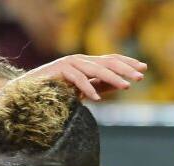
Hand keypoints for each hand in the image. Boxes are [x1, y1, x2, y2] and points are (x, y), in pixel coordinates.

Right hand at [24, 54, 146, 100]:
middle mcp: (80, 60)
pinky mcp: (58, 71)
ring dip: (111, 78)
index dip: (128, 63)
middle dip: (125, 69)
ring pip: (94, 69)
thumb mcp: (86, 89)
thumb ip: (102, 86)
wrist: (30, 91)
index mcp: (88, 63)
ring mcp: (69, 63)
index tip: (144, 69)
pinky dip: (87, 88)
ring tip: (126, 87)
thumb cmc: (59, 91)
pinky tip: (97, 98)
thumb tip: (122, 85)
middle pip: (107, 62)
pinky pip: (76, 79)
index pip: (111, 59)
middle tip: (140, 78)